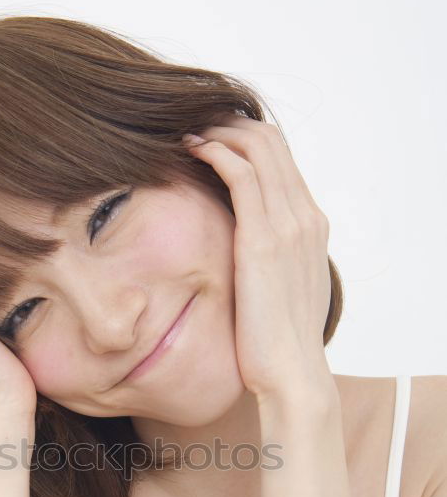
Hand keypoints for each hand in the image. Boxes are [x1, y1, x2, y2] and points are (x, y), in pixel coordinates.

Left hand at [182, 115, 331, 399]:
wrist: (291, 373)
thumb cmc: (277, 342)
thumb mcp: (278, 291)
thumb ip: (267, 262)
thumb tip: (239, 258)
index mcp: (311, 226)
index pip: (282, 159)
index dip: (246, 138)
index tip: (214, 137)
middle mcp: (305, 217)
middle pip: (272, 142)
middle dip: (231, 124)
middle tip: (195, 124)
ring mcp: (287, 225)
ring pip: (257, 148)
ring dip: (219, 132)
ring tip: (186, 133)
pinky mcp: (262, 239)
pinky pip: (241, 174)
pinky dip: (216, 152)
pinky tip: (191, 151)